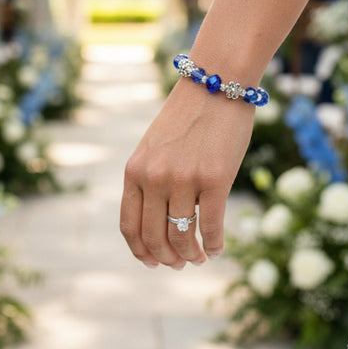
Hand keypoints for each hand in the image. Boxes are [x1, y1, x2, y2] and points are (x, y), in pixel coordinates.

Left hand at [121, 79, 254, 269]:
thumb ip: (150, 178)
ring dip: (191, 255)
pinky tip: (217, 248)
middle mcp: (155, 178)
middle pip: (154, 237)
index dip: (140, 251)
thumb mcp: (155, 147)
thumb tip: (158, 219)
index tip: (153, 262)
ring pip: (182, 236)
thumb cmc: (188, 117)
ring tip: (200, 258)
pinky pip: (211, 226)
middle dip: (167, 258)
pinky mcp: (215, 180)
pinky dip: (214, 244)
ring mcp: (184, 179)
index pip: (130, 226)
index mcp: (135, 170)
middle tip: (180, 264)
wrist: (215, 84)